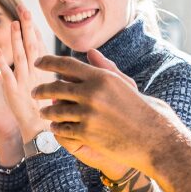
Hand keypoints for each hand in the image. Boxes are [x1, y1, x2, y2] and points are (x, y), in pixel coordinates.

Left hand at [1, 7, 53, 138]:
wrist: (42, 131)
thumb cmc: (46, 108)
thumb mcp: (47, 84)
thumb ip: (43, 67)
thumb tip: (40, 53)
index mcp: (44, 71)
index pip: (38, 44)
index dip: (32, 28)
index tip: (26, 12)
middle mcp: (36, 73)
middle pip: (32, 45)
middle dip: (27, 26)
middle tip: (22, 9)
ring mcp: (26, 82)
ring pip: (21, 57)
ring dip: (16, 40)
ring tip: (12, 23)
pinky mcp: (15, 93)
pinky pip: (8, 76)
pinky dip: (2, 64)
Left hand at [32, 49, 180, 177]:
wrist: (156, 139)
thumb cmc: (143, 109)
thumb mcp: (125, 84)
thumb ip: (105, 67)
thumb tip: (89, 52)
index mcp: (102, 77)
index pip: (66, 65)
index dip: (48, 62)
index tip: (38, 62)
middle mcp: (92, 93)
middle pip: (55, 88)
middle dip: (41, 90)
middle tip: (34, 92)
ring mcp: (88, 114)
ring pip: (56, 111)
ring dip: (47, 112)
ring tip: (44, 112)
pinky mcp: (87, 134)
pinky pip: (63, 129)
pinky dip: (57, 128)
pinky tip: (55, 127)